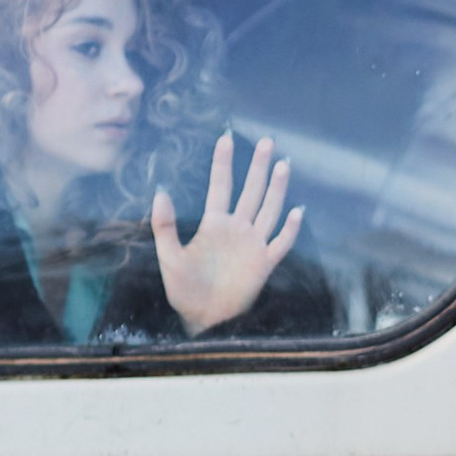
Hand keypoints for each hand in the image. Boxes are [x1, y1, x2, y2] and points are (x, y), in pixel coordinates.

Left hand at [151, 133, 303, 335]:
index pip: (221, 186)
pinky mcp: (264, 263)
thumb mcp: (169, 256)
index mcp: (214, 224)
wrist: (204, 318)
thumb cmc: (184, 289)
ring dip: (276, 189)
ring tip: (284, 165)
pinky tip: (296, 211)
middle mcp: (237, 228)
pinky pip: (280, 243)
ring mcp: (253, 244)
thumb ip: (164, 225)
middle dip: (258, 166)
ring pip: (269, 210)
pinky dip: (289, 229)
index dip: (223, 163)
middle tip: (267, 141)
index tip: (226, 138)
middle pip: (251, 191)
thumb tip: (160, 191)